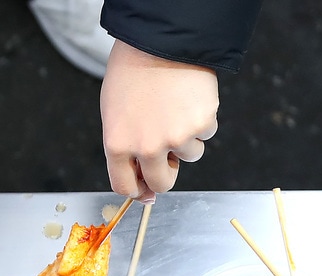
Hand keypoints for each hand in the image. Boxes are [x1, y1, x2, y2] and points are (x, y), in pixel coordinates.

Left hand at [100, 40, 219, 202]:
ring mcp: (176, 137)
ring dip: (186, 138)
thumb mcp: (115, 113)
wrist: (160, 40)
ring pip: (190, 155)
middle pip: (161, 183)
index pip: (124, 187)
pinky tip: (190, 98)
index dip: (137, 190)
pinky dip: (201, 119)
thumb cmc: (133, 73)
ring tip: (177, 107)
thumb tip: (145, 188)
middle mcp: (147, 147)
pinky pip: (206, 133)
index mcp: (117, 144)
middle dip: (166, 172)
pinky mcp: (202, 123)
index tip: (145, 187)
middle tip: (167, 151)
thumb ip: (125, 149)